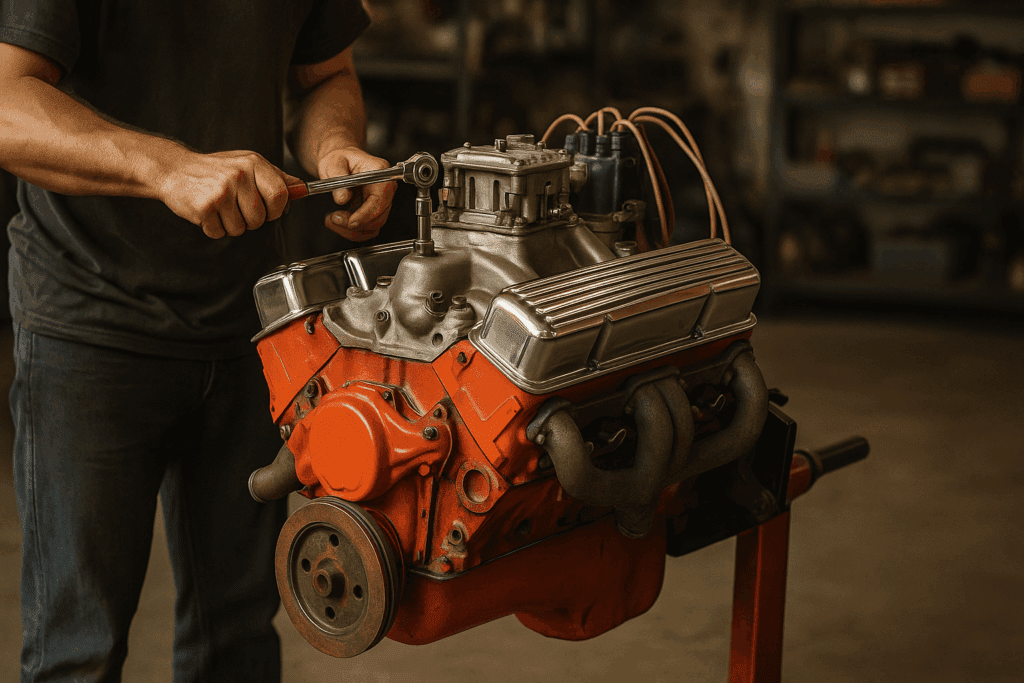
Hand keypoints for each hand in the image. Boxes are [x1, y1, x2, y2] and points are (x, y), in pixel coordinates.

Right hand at [158, 150, 299, 238]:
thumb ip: (277, 177)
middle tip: (235, 206)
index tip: (267, 209)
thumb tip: (302, 189)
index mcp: (254, 163)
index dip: (276, 209)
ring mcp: (221, 191)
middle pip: (260, 218)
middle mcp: (239, 175)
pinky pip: (220, 232)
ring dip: (230, 225)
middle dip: (250, 220)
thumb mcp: (248, 165)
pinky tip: (207, 212)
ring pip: (240, 229)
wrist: (174, 169)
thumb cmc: (216, 170)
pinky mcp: (204, 207)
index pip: (281, 195)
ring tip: (220, 207)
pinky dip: (214, 228)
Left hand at [317, 147, 395, 240]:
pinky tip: (339, 223)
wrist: (340, 163)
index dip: (367, 214)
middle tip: (334, 217)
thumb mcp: (333, 163)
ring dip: (353, 230)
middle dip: (356, 223)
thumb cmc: (340, 160)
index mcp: (379, 172)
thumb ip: (338, 177)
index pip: (381, 199)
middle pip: (379, 216)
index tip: (352, 222)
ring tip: (333, 219)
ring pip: (374, 226)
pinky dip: (353, 232)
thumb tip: (343, 198)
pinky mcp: (375, 212)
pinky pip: (369, 230)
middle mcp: (385, 188)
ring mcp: (381, 202)